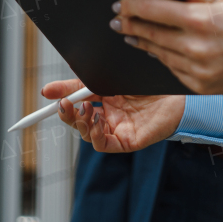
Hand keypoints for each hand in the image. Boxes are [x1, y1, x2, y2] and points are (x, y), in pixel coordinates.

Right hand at [42, 79, 183, 152]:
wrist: (178, 90)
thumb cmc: (149, 81)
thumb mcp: (110, 77)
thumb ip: (82, 83)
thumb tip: (49, 88)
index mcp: (104, 99)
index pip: (76, 102)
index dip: (59, 102)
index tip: (44, 95)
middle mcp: (109, 115)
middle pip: (78, 121)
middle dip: (67, 114)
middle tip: (62, 104)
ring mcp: (117, 129)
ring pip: (87, 133)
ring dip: (81, 122)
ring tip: (86, 107)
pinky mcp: (127, 141)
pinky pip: (103, 144)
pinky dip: (94, 135)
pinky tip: (95, 122)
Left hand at [111, 0, 222, 94]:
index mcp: (200, 19)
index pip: (153, 9)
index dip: (132, 5)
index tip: (119, 3)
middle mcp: (194, 46)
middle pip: (150, 32)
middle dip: (129, 25)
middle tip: (116, 19)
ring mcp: (195, 69)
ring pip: (157, 52)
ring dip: (140, 41)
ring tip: (129, 34)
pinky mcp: (198, 85)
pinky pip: (171, 68)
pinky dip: (160, 56)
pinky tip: (153, 49)